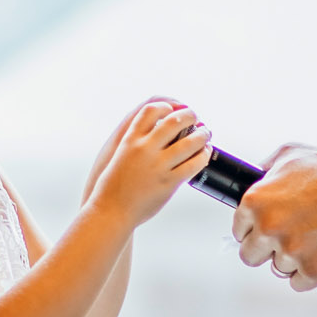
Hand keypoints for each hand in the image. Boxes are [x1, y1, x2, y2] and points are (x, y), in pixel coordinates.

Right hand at [90, 101, 210, 226]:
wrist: (111, 210)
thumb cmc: (114, 185)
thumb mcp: (120, 154)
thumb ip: (136, 141)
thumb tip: (157, 130)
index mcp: (130, 140)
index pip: (151, 109)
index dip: (166, 105)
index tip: (174, 108)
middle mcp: (144, 149)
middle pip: (175, 121)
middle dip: (190, 115)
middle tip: (196, 117)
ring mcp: (157, 166)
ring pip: (190, 142)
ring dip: (202, 135)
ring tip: (205, 133)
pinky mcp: (168, 182)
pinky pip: (193, 164)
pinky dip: (203, 156)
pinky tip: (204, 153)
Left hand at [232, 145, 316, 290]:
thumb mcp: (290, 155)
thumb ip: (265, 170)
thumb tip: (254, 180)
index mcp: (256, 202)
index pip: (239, 230)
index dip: (255, 228)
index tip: (270, 226)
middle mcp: (268, 228)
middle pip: (250, 256)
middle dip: (267, 249)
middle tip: (289, 237)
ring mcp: (291, 252)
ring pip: (277, 269)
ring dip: (292, 259)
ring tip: (314, 238)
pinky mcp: (314, 271)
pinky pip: (298, 284)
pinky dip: (309, 273)